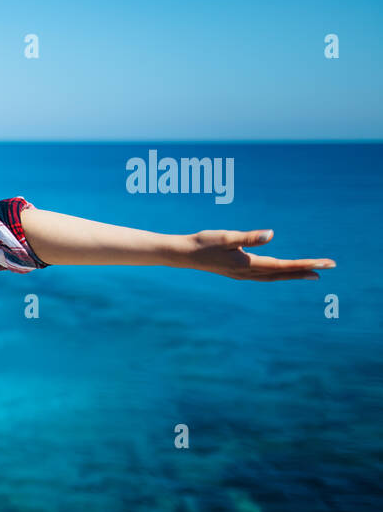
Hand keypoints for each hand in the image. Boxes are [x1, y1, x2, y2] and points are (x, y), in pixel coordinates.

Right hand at [185, 229, 334, 280]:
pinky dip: (279, 274)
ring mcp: (242, 274)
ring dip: (293, 274)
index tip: (324, 264)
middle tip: (327, 269)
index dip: (304, 265)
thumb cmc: (204, 242)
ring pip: (274, 276)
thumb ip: (249, 237)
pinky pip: (265, 275)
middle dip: (304, 271)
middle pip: (282, 273)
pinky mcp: (237, 271)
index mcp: (247, 265)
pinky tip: (282, 271)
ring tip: (311, 273)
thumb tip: (271, 235)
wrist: (183, 254)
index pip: (282, 265)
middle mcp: (247, 273)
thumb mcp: (227, 237)